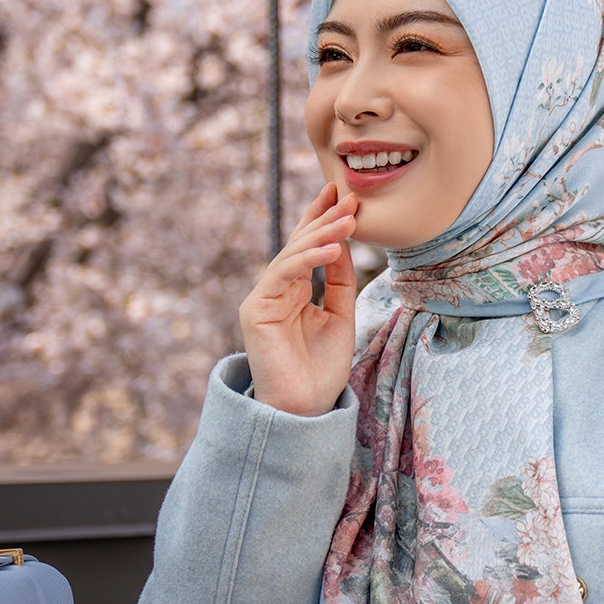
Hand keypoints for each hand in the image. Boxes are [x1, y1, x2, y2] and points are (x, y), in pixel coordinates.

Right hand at [238, 183, 359, 415]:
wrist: (307, 408)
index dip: (322, 219)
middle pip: (298, 244)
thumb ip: (339, 281)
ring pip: (290, 255)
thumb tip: (342, 242)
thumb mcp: (340, 315)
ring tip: (348, 220)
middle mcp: (274, 291)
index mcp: (293, 291)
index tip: (345, 195)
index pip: (307, 247)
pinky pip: (281, 274)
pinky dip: (306, 260)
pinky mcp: (254, 310)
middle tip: (349, 196)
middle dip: (324, 218)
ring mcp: (262, 299)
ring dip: (321, 235)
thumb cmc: (322, 368)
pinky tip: (331, 249)